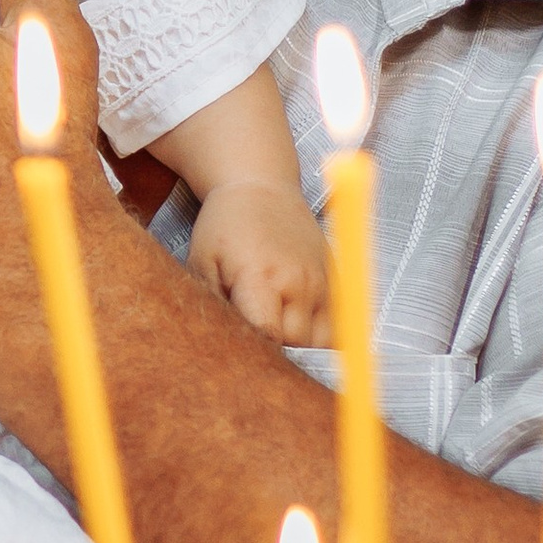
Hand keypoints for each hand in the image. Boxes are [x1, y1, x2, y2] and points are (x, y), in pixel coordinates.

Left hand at [186, 181, 329, 346]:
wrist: (262, 187)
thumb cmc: (225, 226)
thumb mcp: (203, 263)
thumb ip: (215, 308)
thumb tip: (227, 348)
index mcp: (262, 276)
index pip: (270, 336)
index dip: (254, 354)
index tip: (240, 356)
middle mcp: (301, 282)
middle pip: (297, 345)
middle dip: (276, 354)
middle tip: (253, 347)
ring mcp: (324, 282)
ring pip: (322, 342)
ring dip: (302, 348)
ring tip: (277, 337)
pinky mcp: (337, 281)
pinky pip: (339, 327)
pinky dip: (321, 337)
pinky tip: (298, 330)